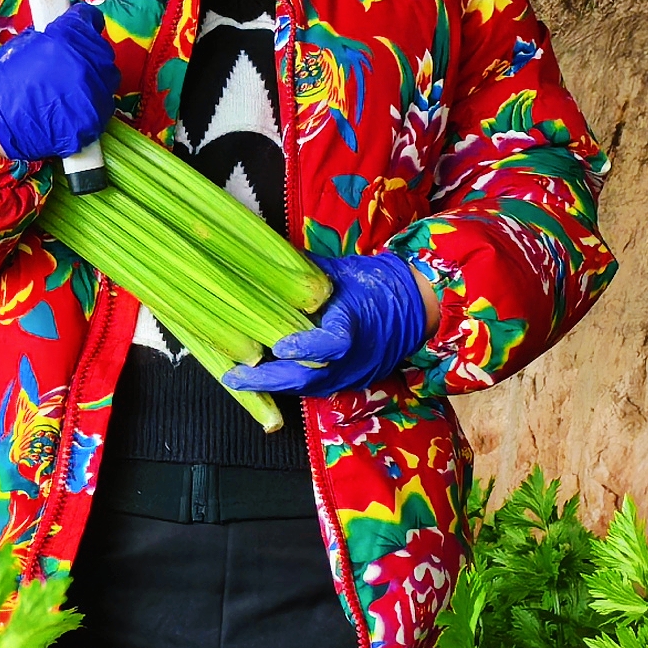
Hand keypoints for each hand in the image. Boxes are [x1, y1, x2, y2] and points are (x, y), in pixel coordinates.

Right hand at [0, 7, 118, 162]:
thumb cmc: (3, 82)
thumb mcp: (23, 44)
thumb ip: (52, 35)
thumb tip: (66, 31)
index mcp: (67, 37)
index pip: (89, 19)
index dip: (82, 23)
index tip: (78, 28)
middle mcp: (87, 61)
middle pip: (101, 50)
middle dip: (88, 53)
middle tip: (68, 64)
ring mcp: (94, 92)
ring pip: (107, 78)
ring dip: (93, 79)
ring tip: (69, 88)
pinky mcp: (95, 119)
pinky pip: (103, 105)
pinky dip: (90, 105)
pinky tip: (70, 107)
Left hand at [225, 251, 427, 396]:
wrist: (414, 306)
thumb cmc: (375, 283)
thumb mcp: (340, 271)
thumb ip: (303, 272)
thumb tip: (263, 259)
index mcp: (355, 324)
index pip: (332, 343)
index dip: (305, 347)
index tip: (279, 346)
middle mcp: (353, 358)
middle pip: (309, 378)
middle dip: (268, 380)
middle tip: (233, 377)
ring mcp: (351, 374)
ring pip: (307, 388)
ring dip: (272, 385)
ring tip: (237, 378)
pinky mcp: (347, 382)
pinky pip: (313, 387)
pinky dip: (287, 383)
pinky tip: (262, 377)